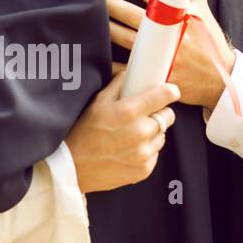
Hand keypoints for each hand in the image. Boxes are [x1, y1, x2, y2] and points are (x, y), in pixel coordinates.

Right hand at [65, 69, 179, 193]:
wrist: (71, 167)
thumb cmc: (81, 132)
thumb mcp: (97, 102)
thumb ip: (118, 85)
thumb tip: (131, 72)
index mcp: (129, 111)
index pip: (165, 95)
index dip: (170, 92)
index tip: (170, 92)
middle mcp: (140, 133)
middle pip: (168, 117)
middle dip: (159, 113)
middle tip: (144, 115)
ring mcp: (143, 154)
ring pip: (162, 136)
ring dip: (152, 133)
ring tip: (132, 135)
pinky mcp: (143, 170)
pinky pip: (154, 155)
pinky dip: (146, 151)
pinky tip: (128, 150)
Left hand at [104, 0, 235, 108]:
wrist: (219, 79)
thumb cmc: (209, 42)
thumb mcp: (205, 12)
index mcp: (181, 14)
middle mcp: (170, 33)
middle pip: (133, 15)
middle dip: (111, 4)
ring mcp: (162, 55)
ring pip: (126, 39)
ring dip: (107, 28)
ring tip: (88, 19)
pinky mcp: (156, 75)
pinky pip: (128, 69)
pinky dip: (112, 64)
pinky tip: (95, 56)